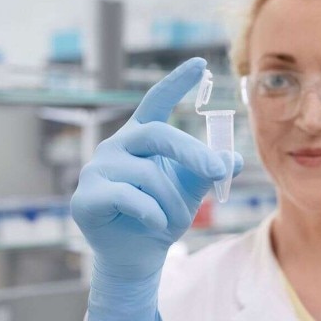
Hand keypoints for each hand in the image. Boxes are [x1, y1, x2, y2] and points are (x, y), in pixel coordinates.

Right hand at [71, 57, 242, 320]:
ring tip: (177, 219)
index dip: (176, 82)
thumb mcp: (192, 190)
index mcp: (142, 137)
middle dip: (192, 153)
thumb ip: (210, 171)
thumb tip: (234, 160)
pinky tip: (156, 224)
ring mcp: (97, 169)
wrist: (137, 256)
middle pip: (157, 134)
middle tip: (217, 170)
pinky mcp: (86, 197)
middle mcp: (117, 146)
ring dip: (172, 200)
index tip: (200, 64)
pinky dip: (151, 212)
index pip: (156, 101)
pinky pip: (127, 197)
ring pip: (147, 174)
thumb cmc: (163, 214)